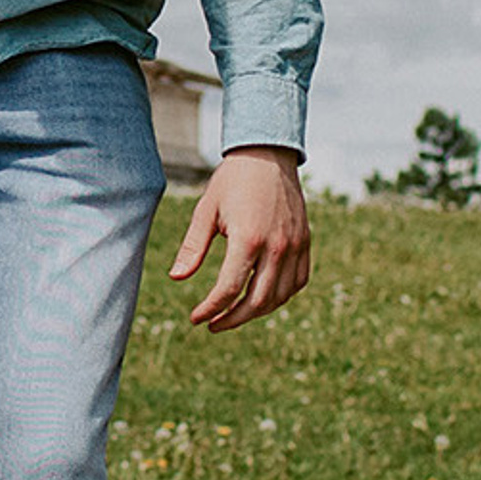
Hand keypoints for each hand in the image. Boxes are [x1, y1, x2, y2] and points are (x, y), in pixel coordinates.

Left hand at [169, 147, 312, 331]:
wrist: (267, 155)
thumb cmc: (232, 182)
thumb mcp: (205, 211)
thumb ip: (193, 247)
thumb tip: (176, 278)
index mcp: (248, 238)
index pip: (229, 290)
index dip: (210, 309)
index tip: (196, 318)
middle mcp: (276, 246)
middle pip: (257, 301)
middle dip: (233, 319)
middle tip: (213, 324)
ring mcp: (295, 246)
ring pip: (280, 296)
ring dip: (256, 312)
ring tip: (234, 314)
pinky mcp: (305, 242)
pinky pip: (298, 281)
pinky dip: (281, 296)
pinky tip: (262, 298)